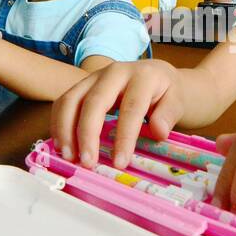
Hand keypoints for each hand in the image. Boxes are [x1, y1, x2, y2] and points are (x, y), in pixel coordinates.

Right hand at [51, 59, 184, 167]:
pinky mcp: (81, 85)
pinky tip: (63, 146)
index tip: (120, 163)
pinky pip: (62, 102)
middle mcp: (113, 72)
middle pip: (93, 102)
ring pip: (70, 100)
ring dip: (65, 130)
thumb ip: (169, 115)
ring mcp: (93, 77)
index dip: (124, 137)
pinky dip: (58, 124)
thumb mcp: (177, 101)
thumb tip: (159, 131)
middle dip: (87, 134)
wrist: (156, 74)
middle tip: (87, 162)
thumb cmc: (166, 92)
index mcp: (142, 76)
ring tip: (69, 157)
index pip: (131, 108)